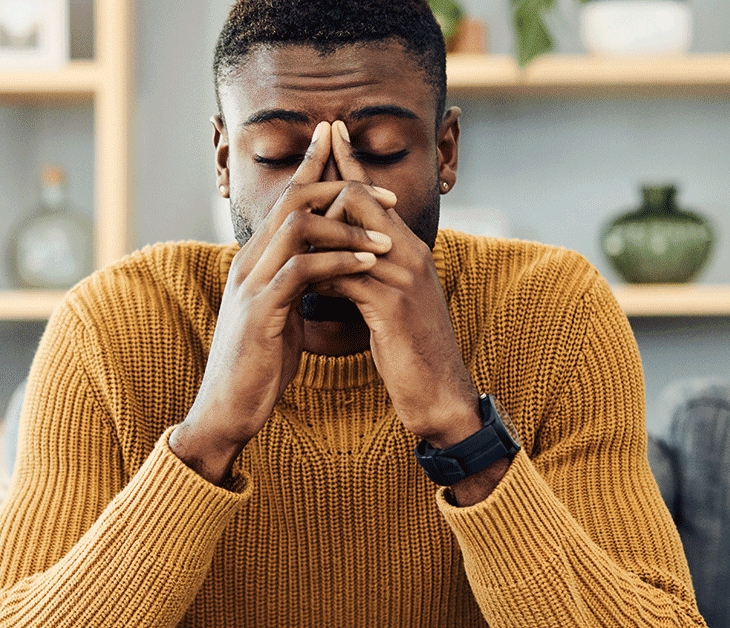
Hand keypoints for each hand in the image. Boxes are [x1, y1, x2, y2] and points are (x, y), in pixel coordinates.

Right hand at [170, 121, 395, 484]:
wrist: (228, 410)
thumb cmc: (257, 367)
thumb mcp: (278, 315)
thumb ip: (292, 286)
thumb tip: (319, 268)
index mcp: (254, 261)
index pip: (284, 199)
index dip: (313, 168)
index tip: (343, 147)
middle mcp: (248, 263)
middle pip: (290, 199)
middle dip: (339, 185)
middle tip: (385, 192)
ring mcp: (251, 285)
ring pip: (296, 226)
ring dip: (346, 226)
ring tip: (385, 237)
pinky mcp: (260, 311)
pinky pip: (301, 270)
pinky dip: (338, 262)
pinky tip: (366, 264)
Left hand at [309, 121, 484, 452]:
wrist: (441, 393)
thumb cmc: (411, 351)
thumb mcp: (391, 304)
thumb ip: (369, 274)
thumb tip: (335, 258)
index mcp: (409, 250)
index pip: (376, 194)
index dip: (352, 162)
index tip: (330, 131)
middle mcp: (411, 254)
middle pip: (363, 198)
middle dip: (327, 186)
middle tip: (303, 179)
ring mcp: (404, 278)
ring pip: (351, 233)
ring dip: (315, 233)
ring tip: (288, 232)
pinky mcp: (393, 307)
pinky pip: (347, 277)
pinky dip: (320, 275)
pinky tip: (302, 281)